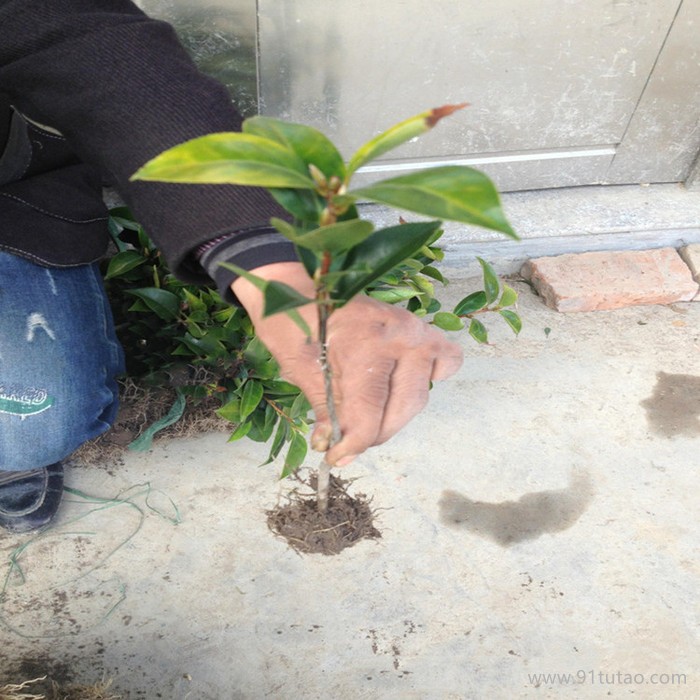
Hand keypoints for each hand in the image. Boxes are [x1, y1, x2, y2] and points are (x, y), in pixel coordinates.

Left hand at [232, 262, 462, 465]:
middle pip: (399, 410)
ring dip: (395, 414)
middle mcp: (397, 337)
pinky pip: (444, 360)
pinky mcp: (418, 328)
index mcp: (362, 347)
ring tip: (367, 416)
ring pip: (418, 395)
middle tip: (347, 440)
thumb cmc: (289, 322)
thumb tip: (336, 448)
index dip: (351, 445)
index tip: (335, 457)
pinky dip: (429, 377)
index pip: (368, 417)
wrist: (294, 280)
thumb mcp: (299, 370)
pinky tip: (401, 382)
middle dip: (372, 434)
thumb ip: (326, 411)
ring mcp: (413, 330)